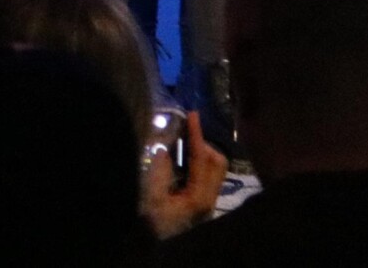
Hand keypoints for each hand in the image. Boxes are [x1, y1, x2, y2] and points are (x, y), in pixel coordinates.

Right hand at [141, 110, 226, 239]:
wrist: (158, 253)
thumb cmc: (152, 226)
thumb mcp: (150, 199)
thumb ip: (158, 172)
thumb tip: (165, 149)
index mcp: (198, 197)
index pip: (202, 158)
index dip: (196, 135)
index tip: (192, 114)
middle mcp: (208, 198)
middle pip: (217, 162)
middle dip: (203, 143)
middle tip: (184, 130)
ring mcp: (207, 202)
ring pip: (215, 169)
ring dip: (201, 152)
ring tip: (181, 144)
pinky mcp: (201, 203)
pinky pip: (207, 176)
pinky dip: (198, 162)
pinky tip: (180, 161)